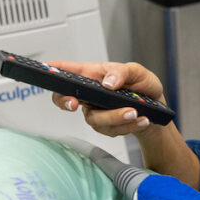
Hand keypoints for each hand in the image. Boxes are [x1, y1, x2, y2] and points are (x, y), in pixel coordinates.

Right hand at [47, 60, 164, 137]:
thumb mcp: (137, 72)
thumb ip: (122, 72)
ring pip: (94, 119)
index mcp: (93, 75)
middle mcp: (90, 94)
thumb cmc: (142, 86)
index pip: (67, 71)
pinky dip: (129, 126)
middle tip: (74, 104)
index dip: (51, 69)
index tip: (42, 68)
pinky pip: (111, 130)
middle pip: (66, 99)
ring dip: (114, 117)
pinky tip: (141, 120)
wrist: (156, 109)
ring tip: (134, 112)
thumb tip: (108, 82)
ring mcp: (95, 111)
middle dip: (65, 102)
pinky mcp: (106, 127)